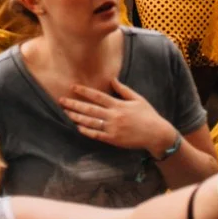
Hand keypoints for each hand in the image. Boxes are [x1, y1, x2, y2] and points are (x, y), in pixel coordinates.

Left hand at [58, 80, 176, 153]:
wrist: (156, 134)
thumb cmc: (148, 115)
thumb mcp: (137, 99)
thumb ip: (123, 90)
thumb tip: (112, 79)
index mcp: (119, 104)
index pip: (97, 96)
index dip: (84, 91)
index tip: (73, 87)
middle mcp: (114, 116)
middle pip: (89, 109)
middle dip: (74, 104)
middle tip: (61, 100)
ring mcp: (112, 128)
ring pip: (90, 122)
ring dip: (76, 117)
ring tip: (65, 112)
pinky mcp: (113, 139)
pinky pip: (97, 135)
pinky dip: (86, 131)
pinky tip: (77, 127)